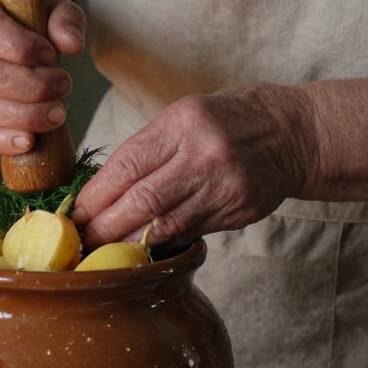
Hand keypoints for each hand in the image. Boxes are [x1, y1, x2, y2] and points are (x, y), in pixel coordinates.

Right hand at [0, 0, 85, 154]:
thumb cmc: (17, 14)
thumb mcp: (44, 4)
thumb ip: (64, 18)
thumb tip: (72, 44)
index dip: (21, 48)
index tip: (50, 55)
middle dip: (32, 88)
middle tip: (63, 86)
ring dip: (24, 116)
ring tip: (56, 113)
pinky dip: (4, 139)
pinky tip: (30, 140)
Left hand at [72, 84, 318, 248]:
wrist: (294, 133)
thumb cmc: (230, 117)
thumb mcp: (185, 114)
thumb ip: (148, 148)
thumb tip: (102, 188)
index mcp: (184, 123)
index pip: (128, 165)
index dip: (95, 195)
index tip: (73, 213)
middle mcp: (205, 156)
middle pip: (142, 201)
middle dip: (104, 226)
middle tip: (80, 241)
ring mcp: (225, 188)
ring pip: (165, 226)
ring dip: (128, 243)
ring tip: (102, 253)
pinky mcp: (238, 212)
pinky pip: (190, 234)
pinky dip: (162, 244)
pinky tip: (141, 251)